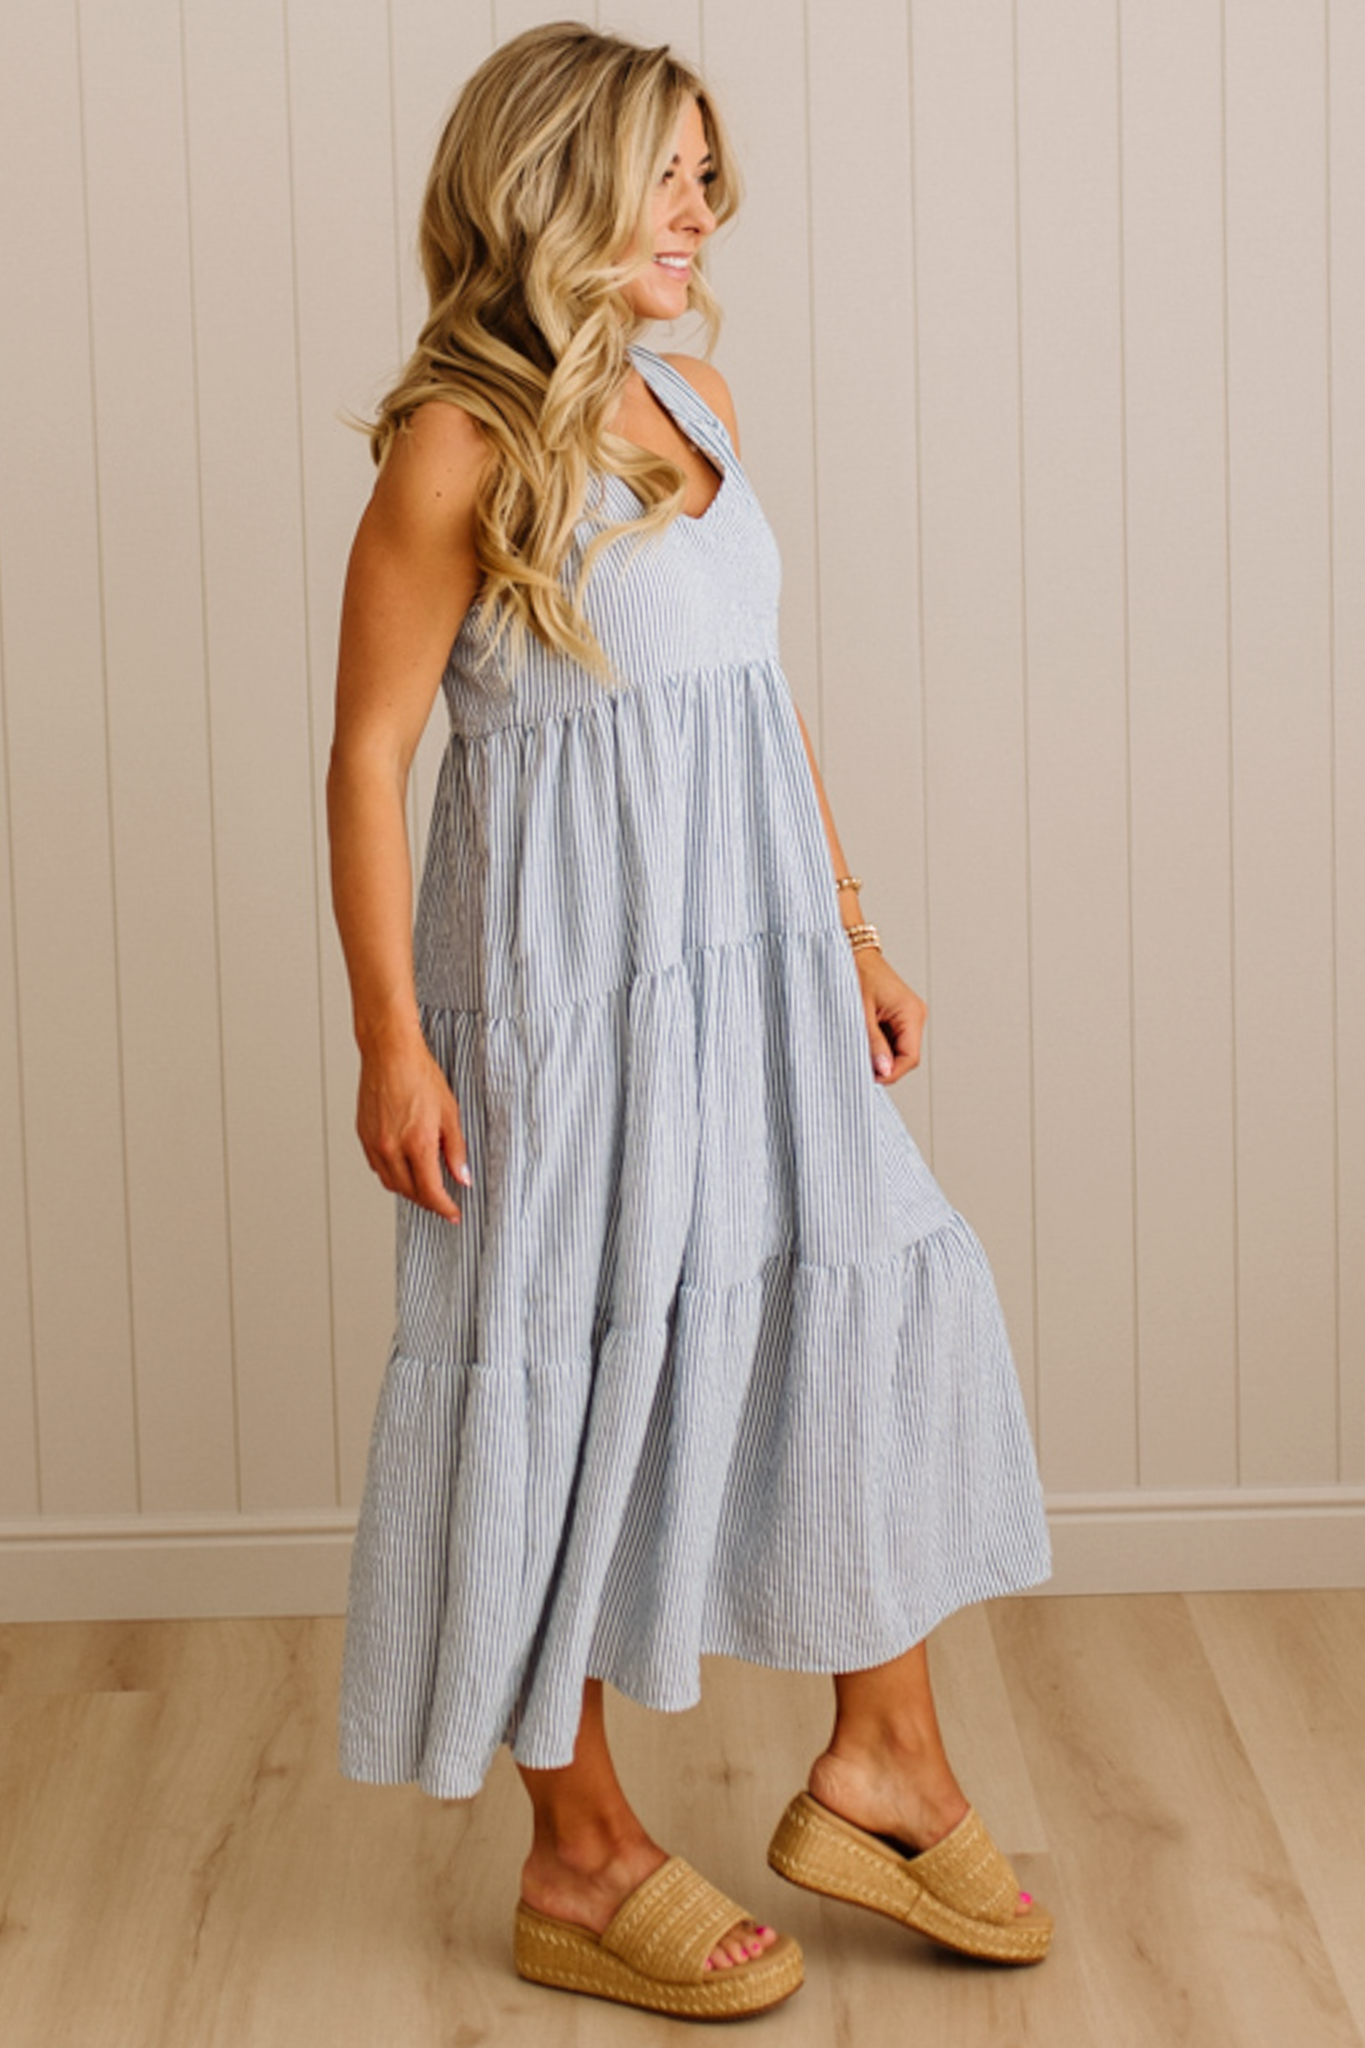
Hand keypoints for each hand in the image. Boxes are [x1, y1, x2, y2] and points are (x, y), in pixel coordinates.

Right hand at [356, 1038, 470, 1219]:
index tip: (453, 1213)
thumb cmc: (419, 1075)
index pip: (430, 1191)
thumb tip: (461, 1176)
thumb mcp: (449, 1113)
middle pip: (409, 1192)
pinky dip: (392, 1173)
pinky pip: (377, 1166)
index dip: (444, 1207)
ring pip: (390, 1182)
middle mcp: (392, 1147)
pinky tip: (404, 1165)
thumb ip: (455, 1149)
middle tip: (443, 1200)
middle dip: (428, 1201)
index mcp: (417, 1143)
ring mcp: (374, 1143)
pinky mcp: (363, 1136)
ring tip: (425, 1184)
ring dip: (408, 1190)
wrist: (390, 1054)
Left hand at [854, 950, 925, 1084]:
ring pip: (898, 1050)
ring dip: (879, 1054)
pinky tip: (862, 1037)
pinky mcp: (899, 1015)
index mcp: (911, 1013)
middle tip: (858, 1063)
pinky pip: (892, 1039)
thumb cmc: (856, 972)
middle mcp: (915, 1015)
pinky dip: (877, 1044)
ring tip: (858, 1045)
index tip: (869, 1078)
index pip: (910, 1058)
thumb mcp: (861, 1012)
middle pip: (905, 1056)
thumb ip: (873, 1043)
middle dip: (883, 1064)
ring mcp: (908, 1015)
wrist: (852, 951)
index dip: (891, 1073)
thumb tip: (883, 1071)